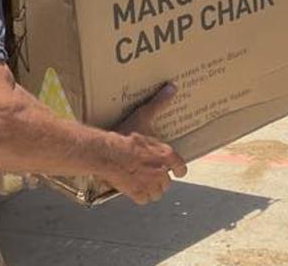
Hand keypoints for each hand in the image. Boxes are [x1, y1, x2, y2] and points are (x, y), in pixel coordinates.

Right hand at [105, 84, 187, 203]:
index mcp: (166, 155)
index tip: (178, 170)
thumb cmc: (125, 135)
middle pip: (167, 182)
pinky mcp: (135, 193)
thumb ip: (159, 103)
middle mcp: (160, 173)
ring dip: (152, 189)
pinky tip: (135, 189)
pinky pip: (143, 199)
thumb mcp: (143, 116)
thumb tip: (173, 88)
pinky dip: (140, 196)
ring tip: (145, 182)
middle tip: (153, 172)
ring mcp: (148, 185)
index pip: (181, 167)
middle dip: (162, 178)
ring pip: (157, 193)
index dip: (179, 169)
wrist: (107, 153)